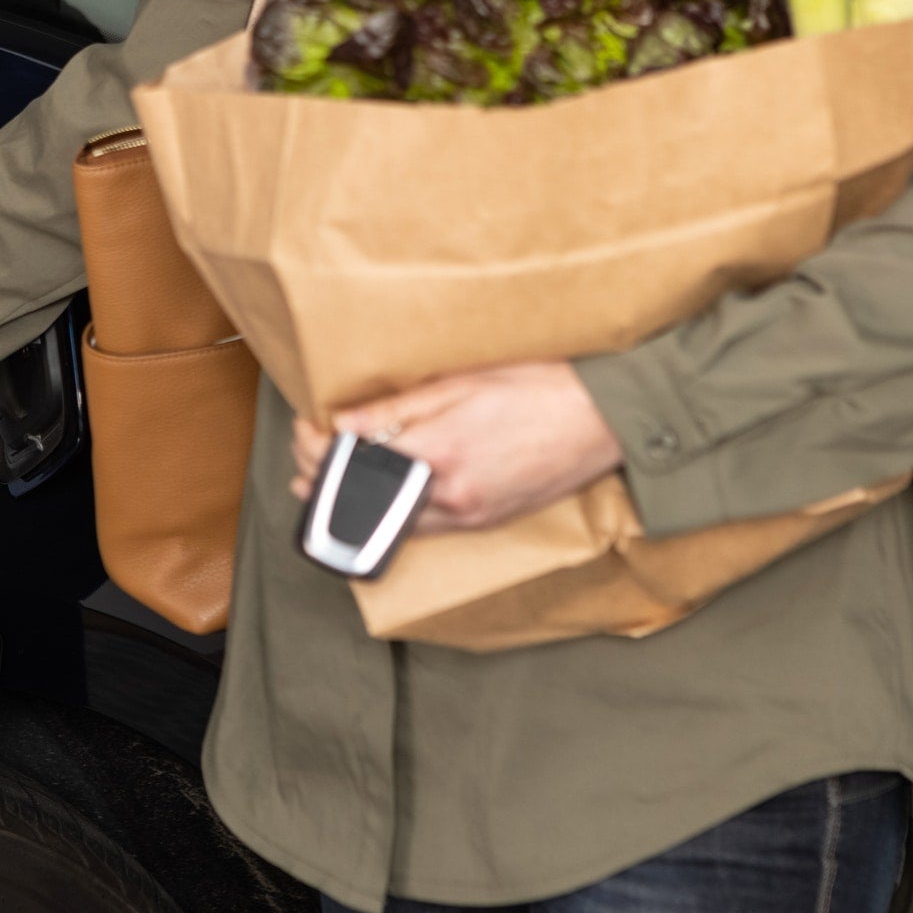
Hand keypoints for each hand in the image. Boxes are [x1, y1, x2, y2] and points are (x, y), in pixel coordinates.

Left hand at [289, 363, 623, 534]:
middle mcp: (452, 494)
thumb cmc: (542, 386)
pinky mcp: (487, 523)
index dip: (318, 447)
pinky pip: (428, 529)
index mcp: (440, 452)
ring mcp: (471, 516)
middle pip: (365, 497)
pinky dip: (395, 515)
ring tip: (325, 485)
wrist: (608, 418)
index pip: (355, 459)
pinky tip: (381, 500)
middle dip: (324, 479)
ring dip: (353, 502)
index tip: (306, 429)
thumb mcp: (462, 383)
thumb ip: (398, 408)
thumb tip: (344, 423)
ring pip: (392, 521)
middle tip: (304, 458)